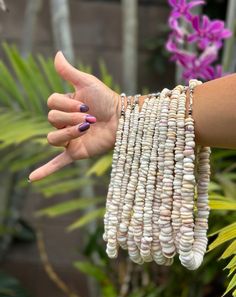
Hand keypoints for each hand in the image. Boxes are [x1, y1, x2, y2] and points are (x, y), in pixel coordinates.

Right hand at [29, 51, 120, 181]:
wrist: (124, 119)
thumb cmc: (107, 99)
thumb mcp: (87, 83)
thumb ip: (68, 72)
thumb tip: (56, 53)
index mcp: (65, 106)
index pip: (51, 104)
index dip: (65, 103)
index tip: (85, 103)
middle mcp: (64, 123)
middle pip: (51, 120)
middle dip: (70, 117)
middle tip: (90, 118)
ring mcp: (69, 139)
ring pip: (52, 138)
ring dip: (69, 132)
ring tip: (87, 129)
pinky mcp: (76, 152)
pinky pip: (57, 162)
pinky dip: (45, 170)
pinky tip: (32, 178)